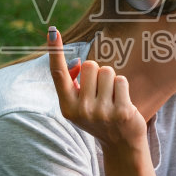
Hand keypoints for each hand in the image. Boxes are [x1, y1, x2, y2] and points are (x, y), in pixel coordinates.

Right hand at [48, 28, 147, 150]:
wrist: (121, 144)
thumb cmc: (99, 116)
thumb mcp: (80, 104)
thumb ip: (75, 84)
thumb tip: (77, 63)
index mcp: (67, 106)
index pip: (58, 74)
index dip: (55, 51)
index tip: (52, 31)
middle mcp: (81, 109)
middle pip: (90, 65)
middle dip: (98, 73)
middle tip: (102, 93)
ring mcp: (101, 112)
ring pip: (107, 72)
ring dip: (112, 81)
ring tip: (112, 98)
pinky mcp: (120, 112)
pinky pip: (121, 81)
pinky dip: (122, 87)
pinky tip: (123, 104)